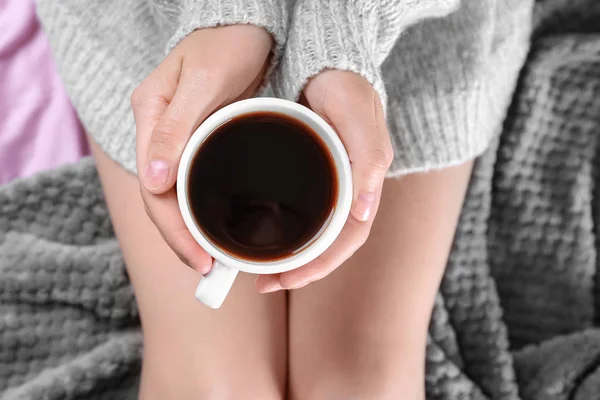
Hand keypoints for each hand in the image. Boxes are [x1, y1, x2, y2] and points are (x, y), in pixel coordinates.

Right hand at [132, 25, 272, 273]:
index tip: (200, 258)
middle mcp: (159, 132)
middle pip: (163, 198)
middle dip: (183, 238)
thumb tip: (155, 182)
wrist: (249, 24)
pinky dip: (204, 210)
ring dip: (192, 230)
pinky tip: (221, 227)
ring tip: (216, 259)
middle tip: (211, 269)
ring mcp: (178, 137)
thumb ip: (176, 127)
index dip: (173, 229)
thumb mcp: (204, 80)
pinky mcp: (199, 139)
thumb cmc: (228, 44)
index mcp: (151, 117)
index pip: (153, 188)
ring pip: (177, 195)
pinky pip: (195, 182)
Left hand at [256, 70, 392, 291]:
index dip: (319, 264)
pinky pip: (299, 211)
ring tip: (257, 269)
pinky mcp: (306, 173)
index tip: (284, 279)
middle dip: (299, 269)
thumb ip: (368, 155)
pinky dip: (282, 230)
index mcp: (362, 183)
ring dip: (289, 256)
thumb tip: (363, 210)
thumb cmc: (343, 84)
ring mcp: (327, 183)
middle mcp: (346, 189)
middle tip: (262, 281)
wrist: (321, 58)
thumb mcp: (357, 112)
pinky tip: (259, 233)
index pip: (347, 239)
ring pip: (312, 233)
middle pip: (328, 245)